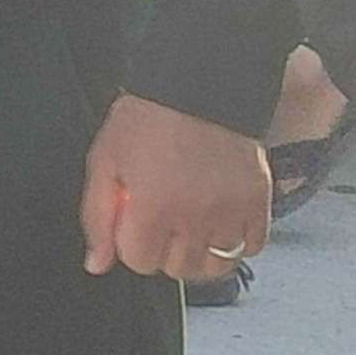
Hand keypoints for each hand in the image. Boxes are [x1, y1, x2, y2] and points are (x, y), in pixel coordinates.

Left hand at [81, 93, 269, 282]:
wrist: (197, 85)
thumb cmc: (148, 117)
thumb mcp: (105, 161)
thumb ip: (97, 217)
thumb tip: (97, 263)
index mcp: (153, 208)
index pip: (140, 262)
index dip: (132, 244)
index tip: (134, 224)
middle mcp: (195, 217)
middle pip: (178, 269)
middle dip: (163, 251)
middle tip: (162, 222)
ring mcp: (231, 212)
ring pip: (217, 266)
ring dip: (200, 254)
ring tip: (191, 228)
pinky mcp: (258, 202)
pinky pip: (252, 246)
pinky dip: (237, 241)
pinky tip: (220, 220)